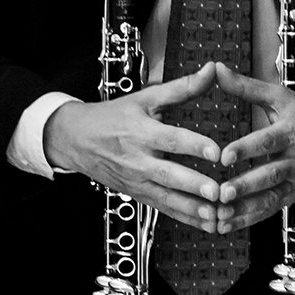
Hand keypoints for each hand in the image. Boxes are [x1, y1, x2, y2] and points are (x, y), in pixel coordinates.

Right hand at [43, 61, 222, 230]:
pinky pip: (164, 209)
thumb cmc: (113, 116)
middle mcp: (139, 159)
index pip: (171, 139)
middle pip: (169, 174)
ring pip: (167, 198)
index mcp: (142, 132)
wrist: (77, 139)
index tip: (216, 152)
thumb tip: (210, 70)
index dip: (194, 145)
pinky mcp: (139, 195)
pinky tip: (207, 224)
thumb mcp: (146, 98)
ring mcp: (138, 181)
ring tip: (216, 215)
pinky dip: (186, 218)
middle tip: (217, 191)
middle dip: (194, 185)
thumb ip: (182, 87)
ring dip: (193, 209)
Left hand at [210, 62, 294, 232]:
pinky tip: (227, 225)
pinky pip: (270, 211)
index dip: (246, 149)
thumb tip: (217, 70)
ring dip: (244, 209)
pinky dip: (248, 220)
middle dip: (245, 185)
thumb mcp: (279, 97)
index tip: (224, 156)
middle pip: (269, 174)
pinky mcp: (293, 196)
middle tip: (221, 192)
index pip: (267, 141)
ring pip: (269, 198)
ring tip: (219, 214)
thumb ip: (246, 86)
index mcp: (291, 131)